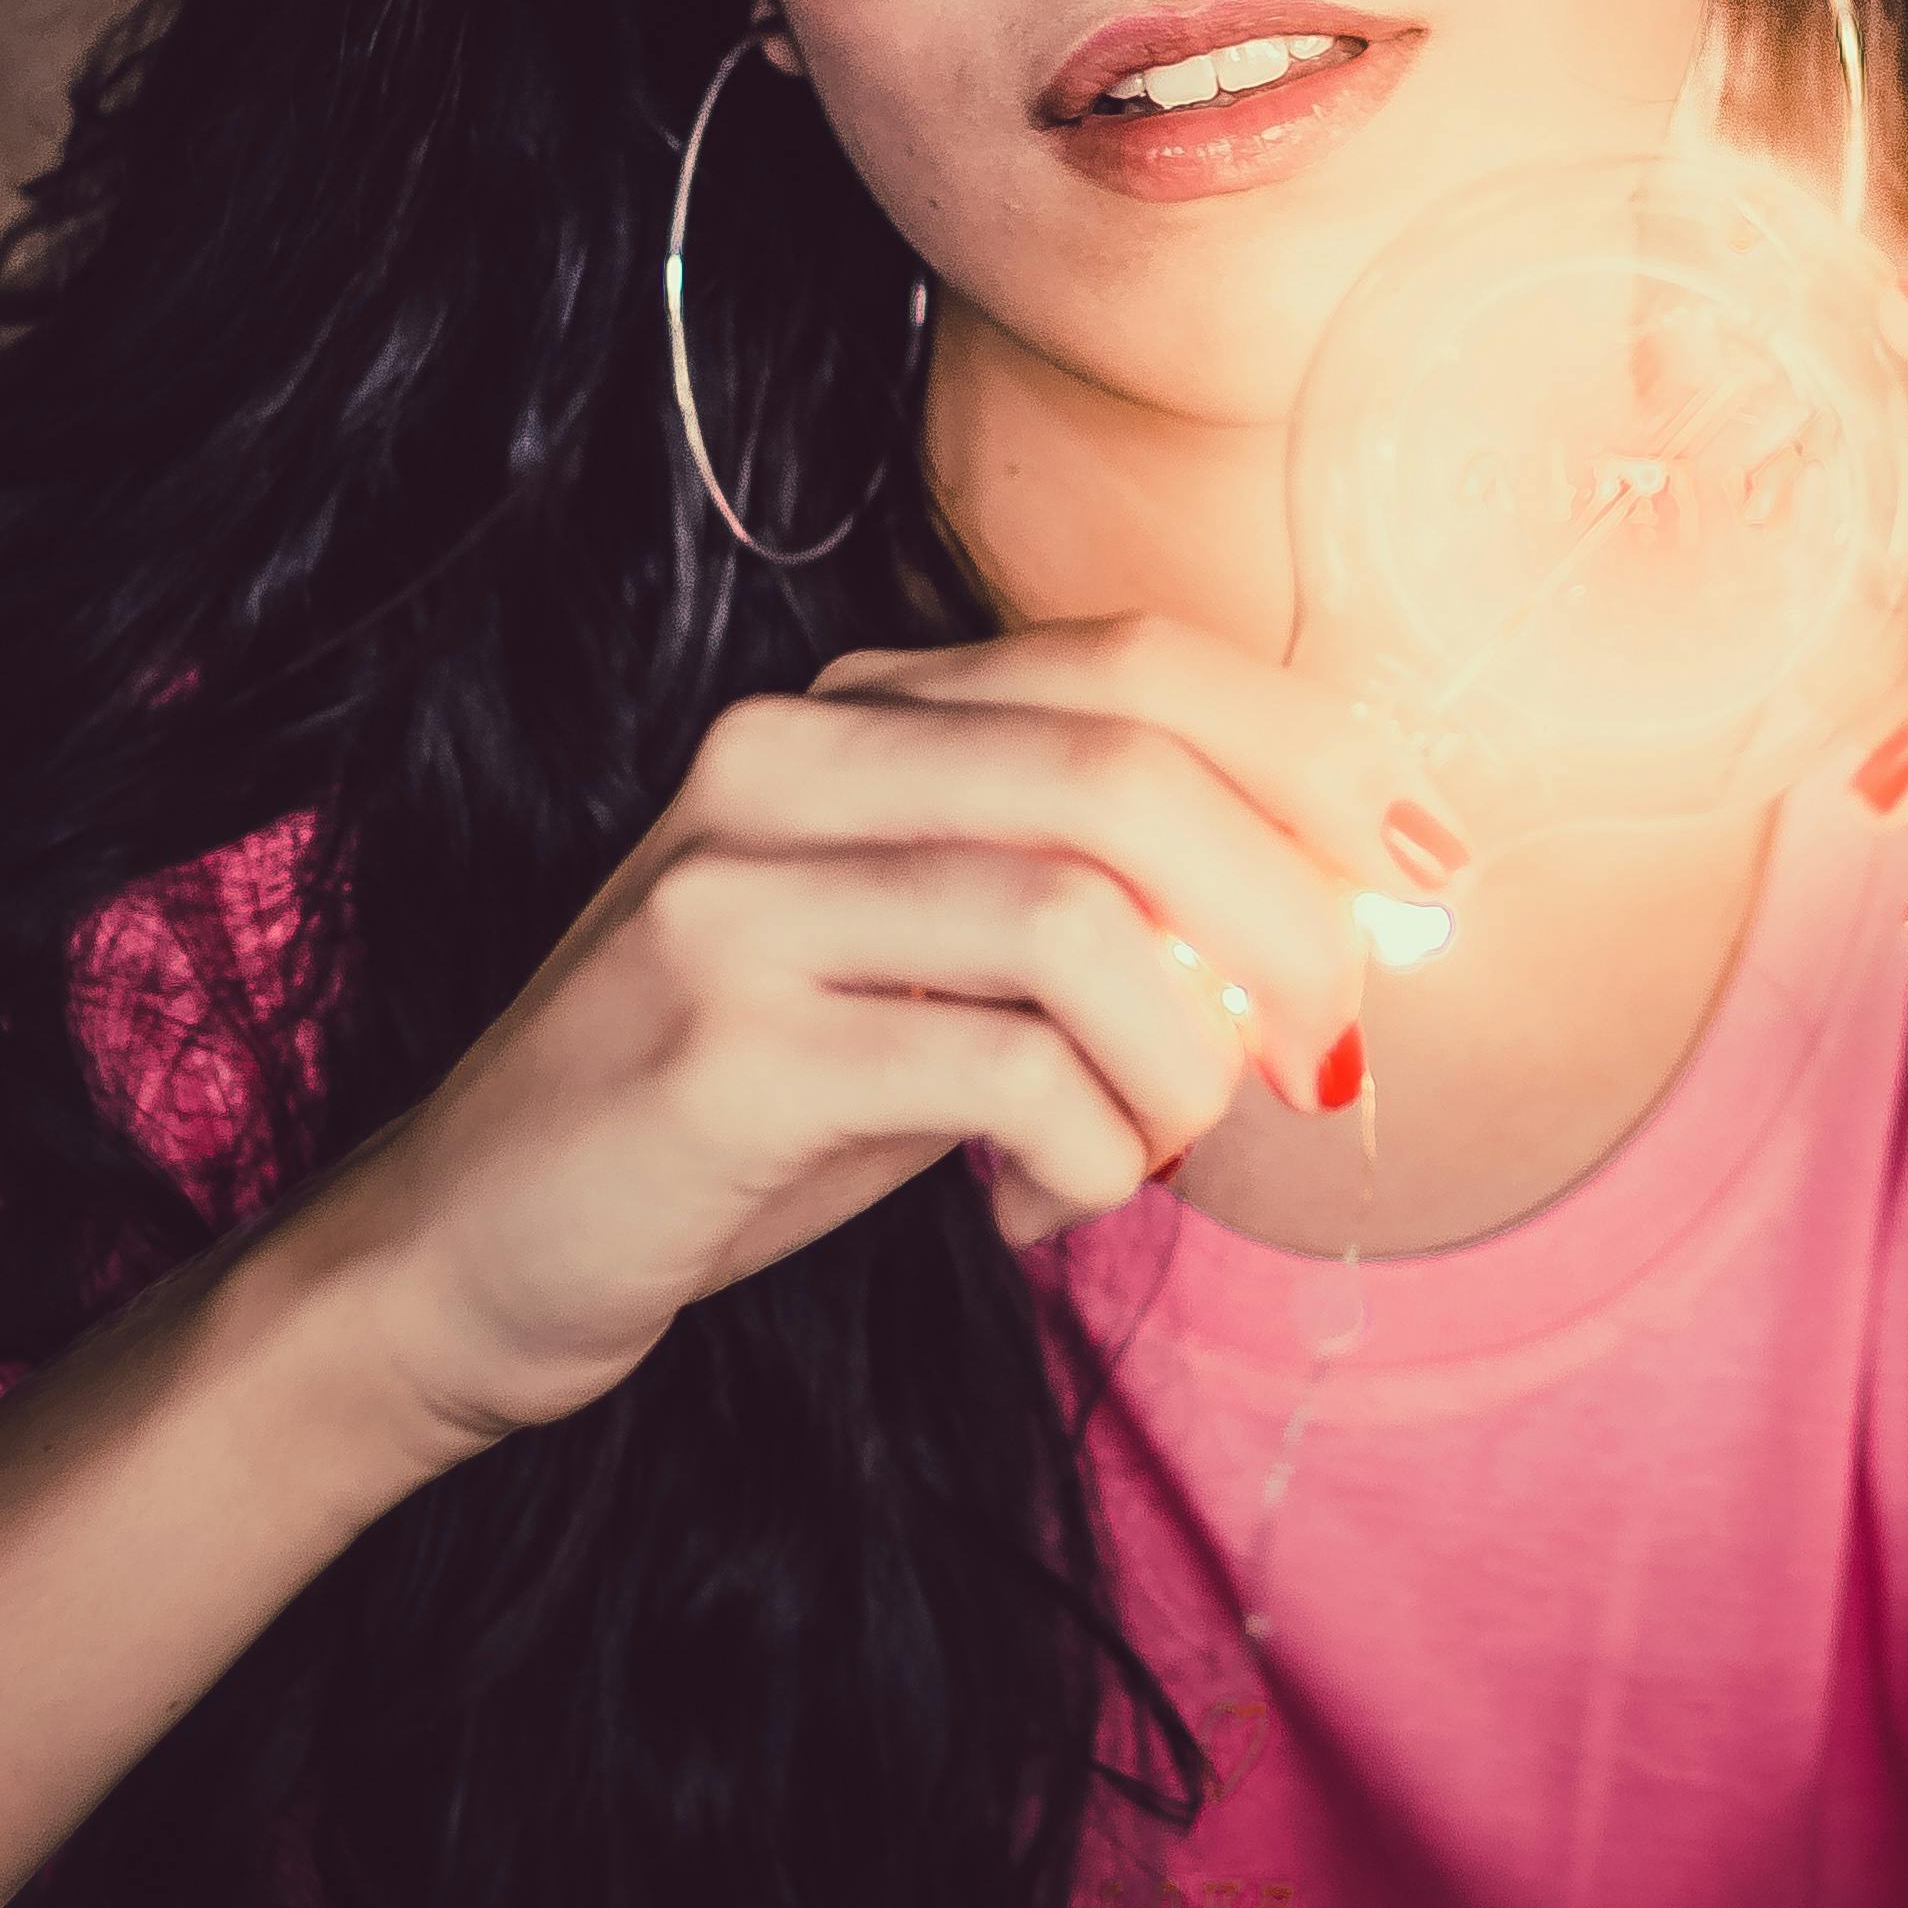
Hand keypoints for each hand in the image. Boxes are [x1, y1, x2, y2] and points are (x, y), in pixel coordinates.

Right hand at [331, 619, 1463, 1461]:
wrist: (476, 1247)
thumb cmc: (748, 1108)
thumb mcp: (929, 972)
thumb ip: (1096, 915)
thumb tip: (1352, 915)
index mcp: (854, 717)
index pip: (1136, 660)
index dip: (1318, 753)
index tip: (1432, 869)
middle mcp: (787, 767)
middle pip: (1129, 772)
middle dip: (1290, 919)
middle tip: (1336, 1050)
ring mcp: (736, 896)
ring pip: (1079, 922)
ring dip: (1185, 1066)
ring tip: (1158, 1149)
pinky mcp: (715, 1044)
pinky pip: (998, 1071)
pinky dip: (1083, 1153)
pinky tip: (1041, 1206)